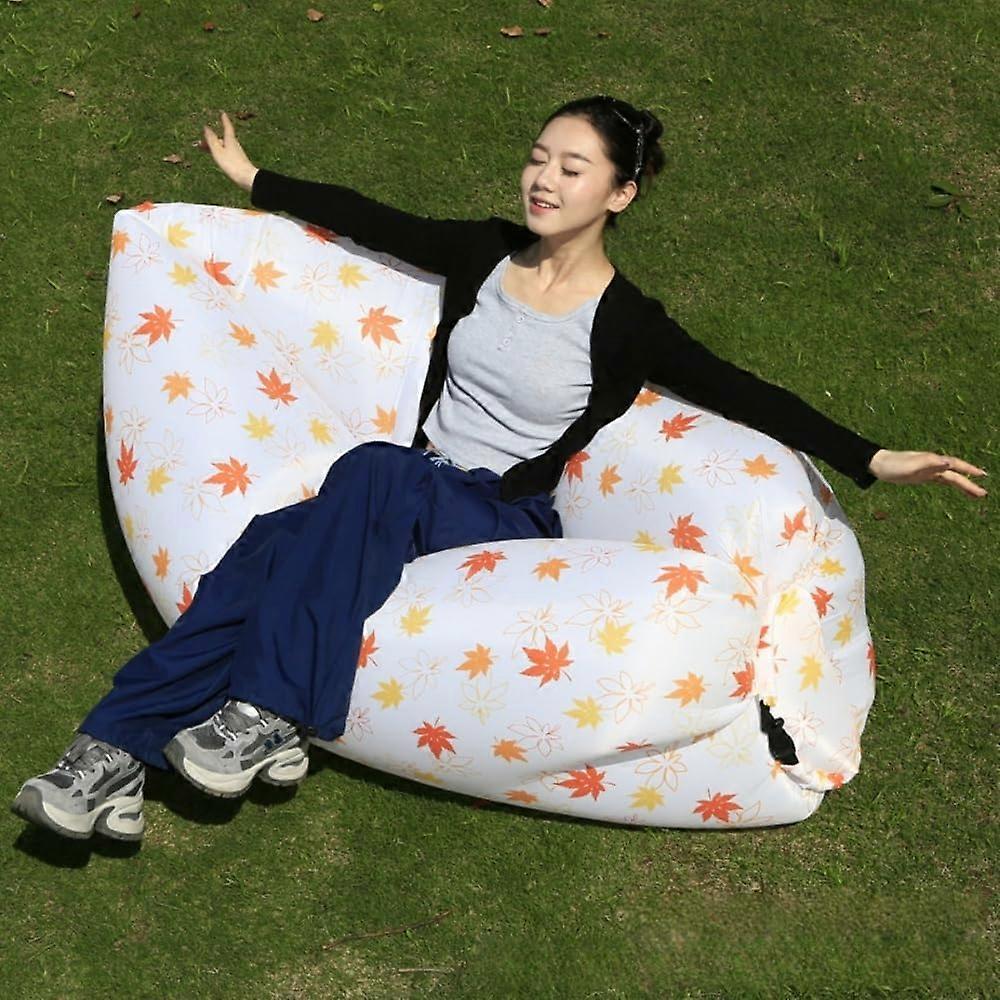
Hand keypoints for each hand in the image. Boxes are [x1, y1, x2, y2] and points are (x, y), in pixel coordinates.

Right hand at [202, 111, 257, 192]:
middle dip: (212, 137)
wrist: (247, 178)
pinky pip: (224, 153)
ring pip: (222, 146)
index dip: (224, 120)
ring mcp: (236, 153)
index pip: (227, 127)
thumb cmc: (232, 164)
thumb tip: (206, 127)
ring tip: (202, 149)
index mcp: (230, 140)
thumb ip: (211, 139)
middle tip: (201, 140)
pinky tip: (215, 157)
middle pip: (222, 138)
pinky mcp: (237, 161)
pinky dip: (217, 152)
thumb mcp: (218, 151)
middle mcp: (234, 145)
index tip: (222, 113)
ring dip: (212, 146)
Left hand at [868, 448, 987, 498]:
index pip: (955, 465)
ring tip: (976, 495)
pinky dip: (951, 483)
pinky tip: (957, 487)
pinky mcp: (922, 476)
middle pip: (955, 474)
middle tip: (983, 494)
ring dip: (963, 485)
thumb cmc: (893, 465)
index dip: (969, 470)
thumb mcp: (911, 466)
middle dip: (969, 483)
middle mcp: (933, 464)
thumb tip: (949, 463)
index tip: (982, 475)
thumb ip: (930, 464)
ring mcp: (928, 470)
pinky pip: (941, 480)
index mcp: (932, 461)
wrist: (878, 465)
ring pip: (950, 478)